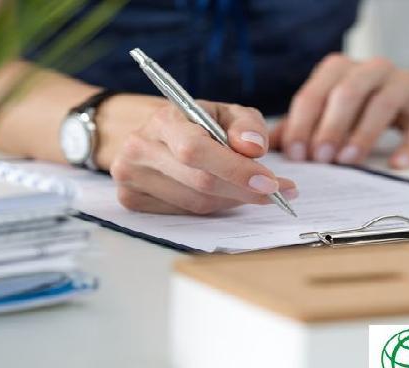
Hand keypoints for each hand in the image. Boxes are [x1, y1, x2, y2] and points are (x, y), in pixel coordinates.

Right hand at [107, 98, 296, 214]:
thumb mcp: (227, 113)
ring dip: (233, 200)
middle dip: (244, 190)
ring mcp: (131, 177)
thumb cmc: (197, 123)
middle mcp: (140, 149)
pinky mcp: (132, 199)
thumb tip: (254, 148)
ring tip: (254, 190)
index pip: (197, 151)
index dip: (235, 169)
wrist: (156, 134)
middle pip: (200, 182)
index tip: (270, 182)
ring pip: (197, 203)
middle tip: (277, 192)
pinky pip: (185, 214)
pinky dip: (214, 207)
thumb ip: (247, 125)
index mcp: (164, 120)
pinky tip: (225, 194)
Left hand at [273, 54, 408, 168]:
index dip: (303, 123)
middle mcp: (372, 69)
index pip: (315, 92)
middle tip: (321, 159)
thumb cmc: (366, 107)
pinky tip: (398, 165)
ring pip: (382, 103)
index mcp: (340, 69)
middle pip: (348, 93)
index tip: (296, 153)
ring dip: (363, 134)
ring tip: (349, 161)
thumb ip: (300, 126)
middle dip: (331, 127)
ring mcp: (404, 83)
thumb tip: (265, 148)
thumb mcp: (332, 111)